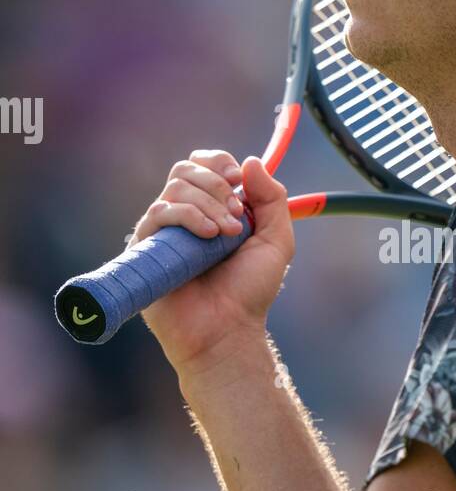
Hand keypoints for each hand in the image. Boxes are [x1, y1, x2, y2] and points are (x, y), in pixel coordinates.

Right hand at [129, 149, 294, 374]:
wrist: (227, 329)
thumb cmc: (249, 292)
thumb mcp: (276, 241)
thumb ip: (272, 199)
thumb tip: (250, 161)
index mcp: (211, 209)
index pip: (204, 165)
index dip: (220, 164)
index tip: (239, 181)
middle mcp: (184, 216)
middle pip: (187, 169)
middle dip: (217, 184)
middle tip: (237, 216)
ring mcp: (163, 232)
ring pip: (175, 188)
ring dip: (208, 203)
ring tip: (226, 234)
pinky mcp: (145, 247)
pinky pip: (159, 213)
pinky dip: (187, 216)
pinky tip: (208, 236)